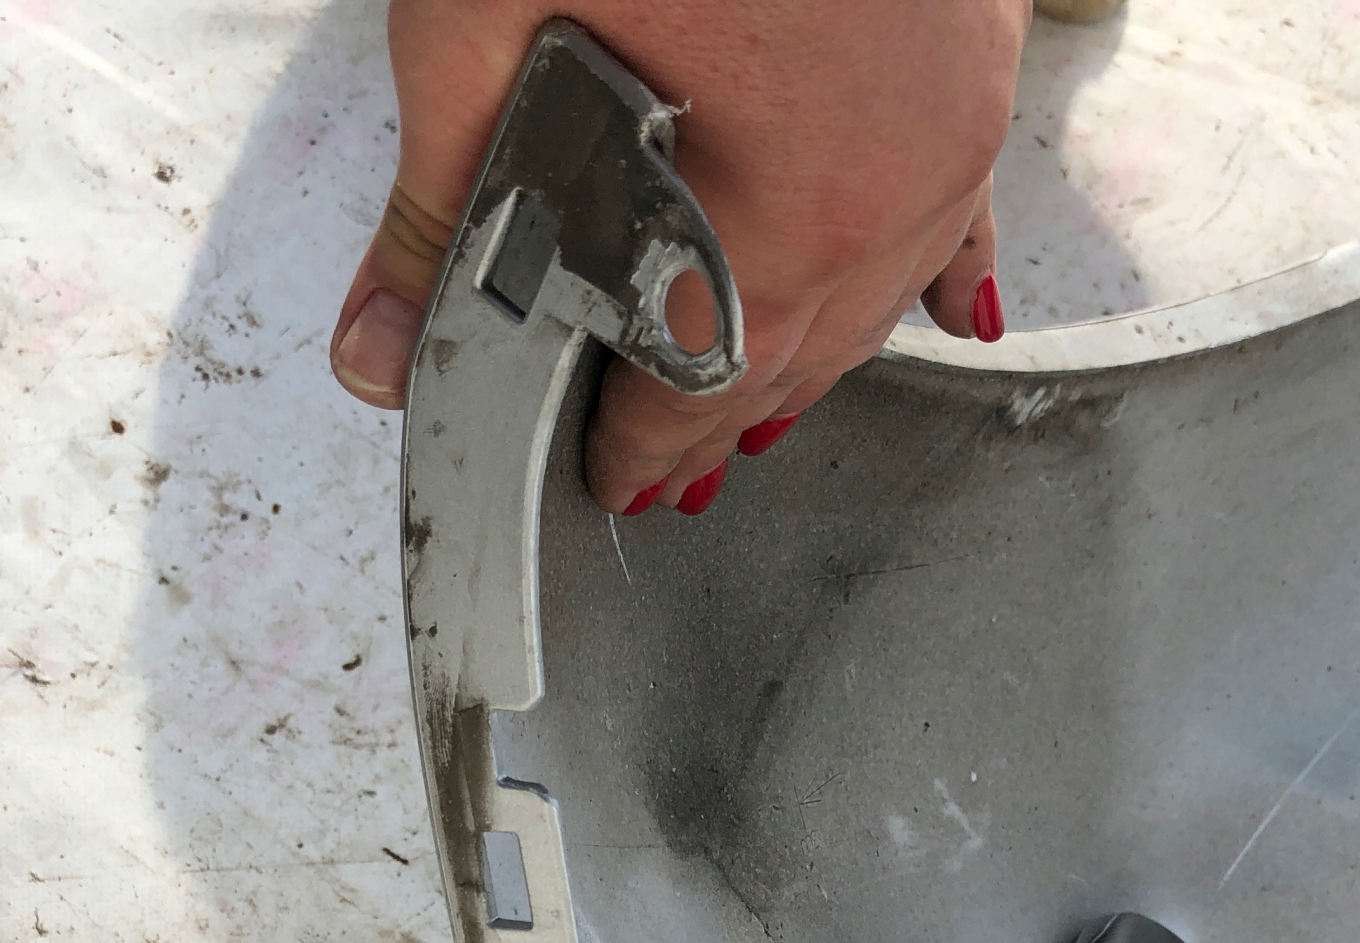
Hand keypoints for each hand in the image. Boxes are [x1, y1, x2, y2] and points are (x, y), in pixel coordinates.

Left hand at [329, 0, 1028, 513]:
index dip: (643, 447)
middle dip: (721, 418)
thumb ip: (436, 201)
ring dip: (816, 356)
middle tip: (664, 467)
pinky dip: (931, 263)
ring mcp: (956, 122)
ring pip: (887, 295)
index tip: (611, 479)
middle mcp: (898, 187)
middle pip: (801, 357)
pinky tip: (942, 309)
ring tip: (761, 411)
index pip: (702, 388)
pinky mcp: (979, 51)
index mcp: (785, 206)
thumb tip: (381, 351)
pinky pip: (961, 202)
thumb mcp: (485, 17)